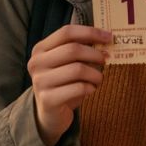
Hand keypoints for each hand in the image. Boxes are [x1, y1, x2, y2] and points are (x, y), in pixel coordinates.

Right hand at [27, 25, 110, 145]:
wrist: (50, 113)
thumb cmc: (63, 82)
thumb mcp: (67, 63)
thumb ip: (80, 48)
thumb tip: (106, 38)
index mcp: (40, 49)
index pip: (67, 32)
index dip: (90, 32)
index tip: (109, 37)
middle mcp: (36, 63)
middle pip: (73, 49)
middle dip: (95, 54)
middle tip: (106, 59)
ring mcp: (40, 82)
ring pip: (77, 69)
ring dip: (95, 74)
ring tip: (98, 78)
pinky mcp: (48, 99)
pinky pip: (78, 88)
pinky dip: (90, 88)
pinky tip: (90, 89)